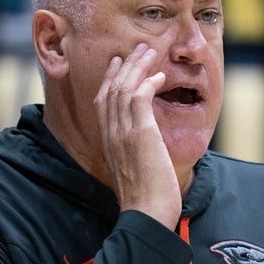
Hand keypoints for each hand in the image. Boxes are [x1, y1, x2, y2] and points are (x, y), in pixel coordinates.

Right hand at [94, 43, 181, 228]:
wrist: (146, 214)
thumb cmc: (146, 200)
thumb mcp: (134, 171)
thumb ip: (135, 153)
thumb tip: (146, 147)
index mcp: (107, 142)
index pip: (102, 102)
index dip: (109, 80)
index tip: (117, 64)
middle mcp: (111, 134)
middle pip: (112, 89)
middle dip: (125, 66)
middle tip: (137, 49)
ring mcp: (123, 133)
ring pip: (125, 88)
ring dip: (137, 67)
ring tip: (150, 52)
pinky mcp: (140, 133)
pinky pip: (140, 97)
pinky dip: (149, 82)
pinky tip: (160, 76)